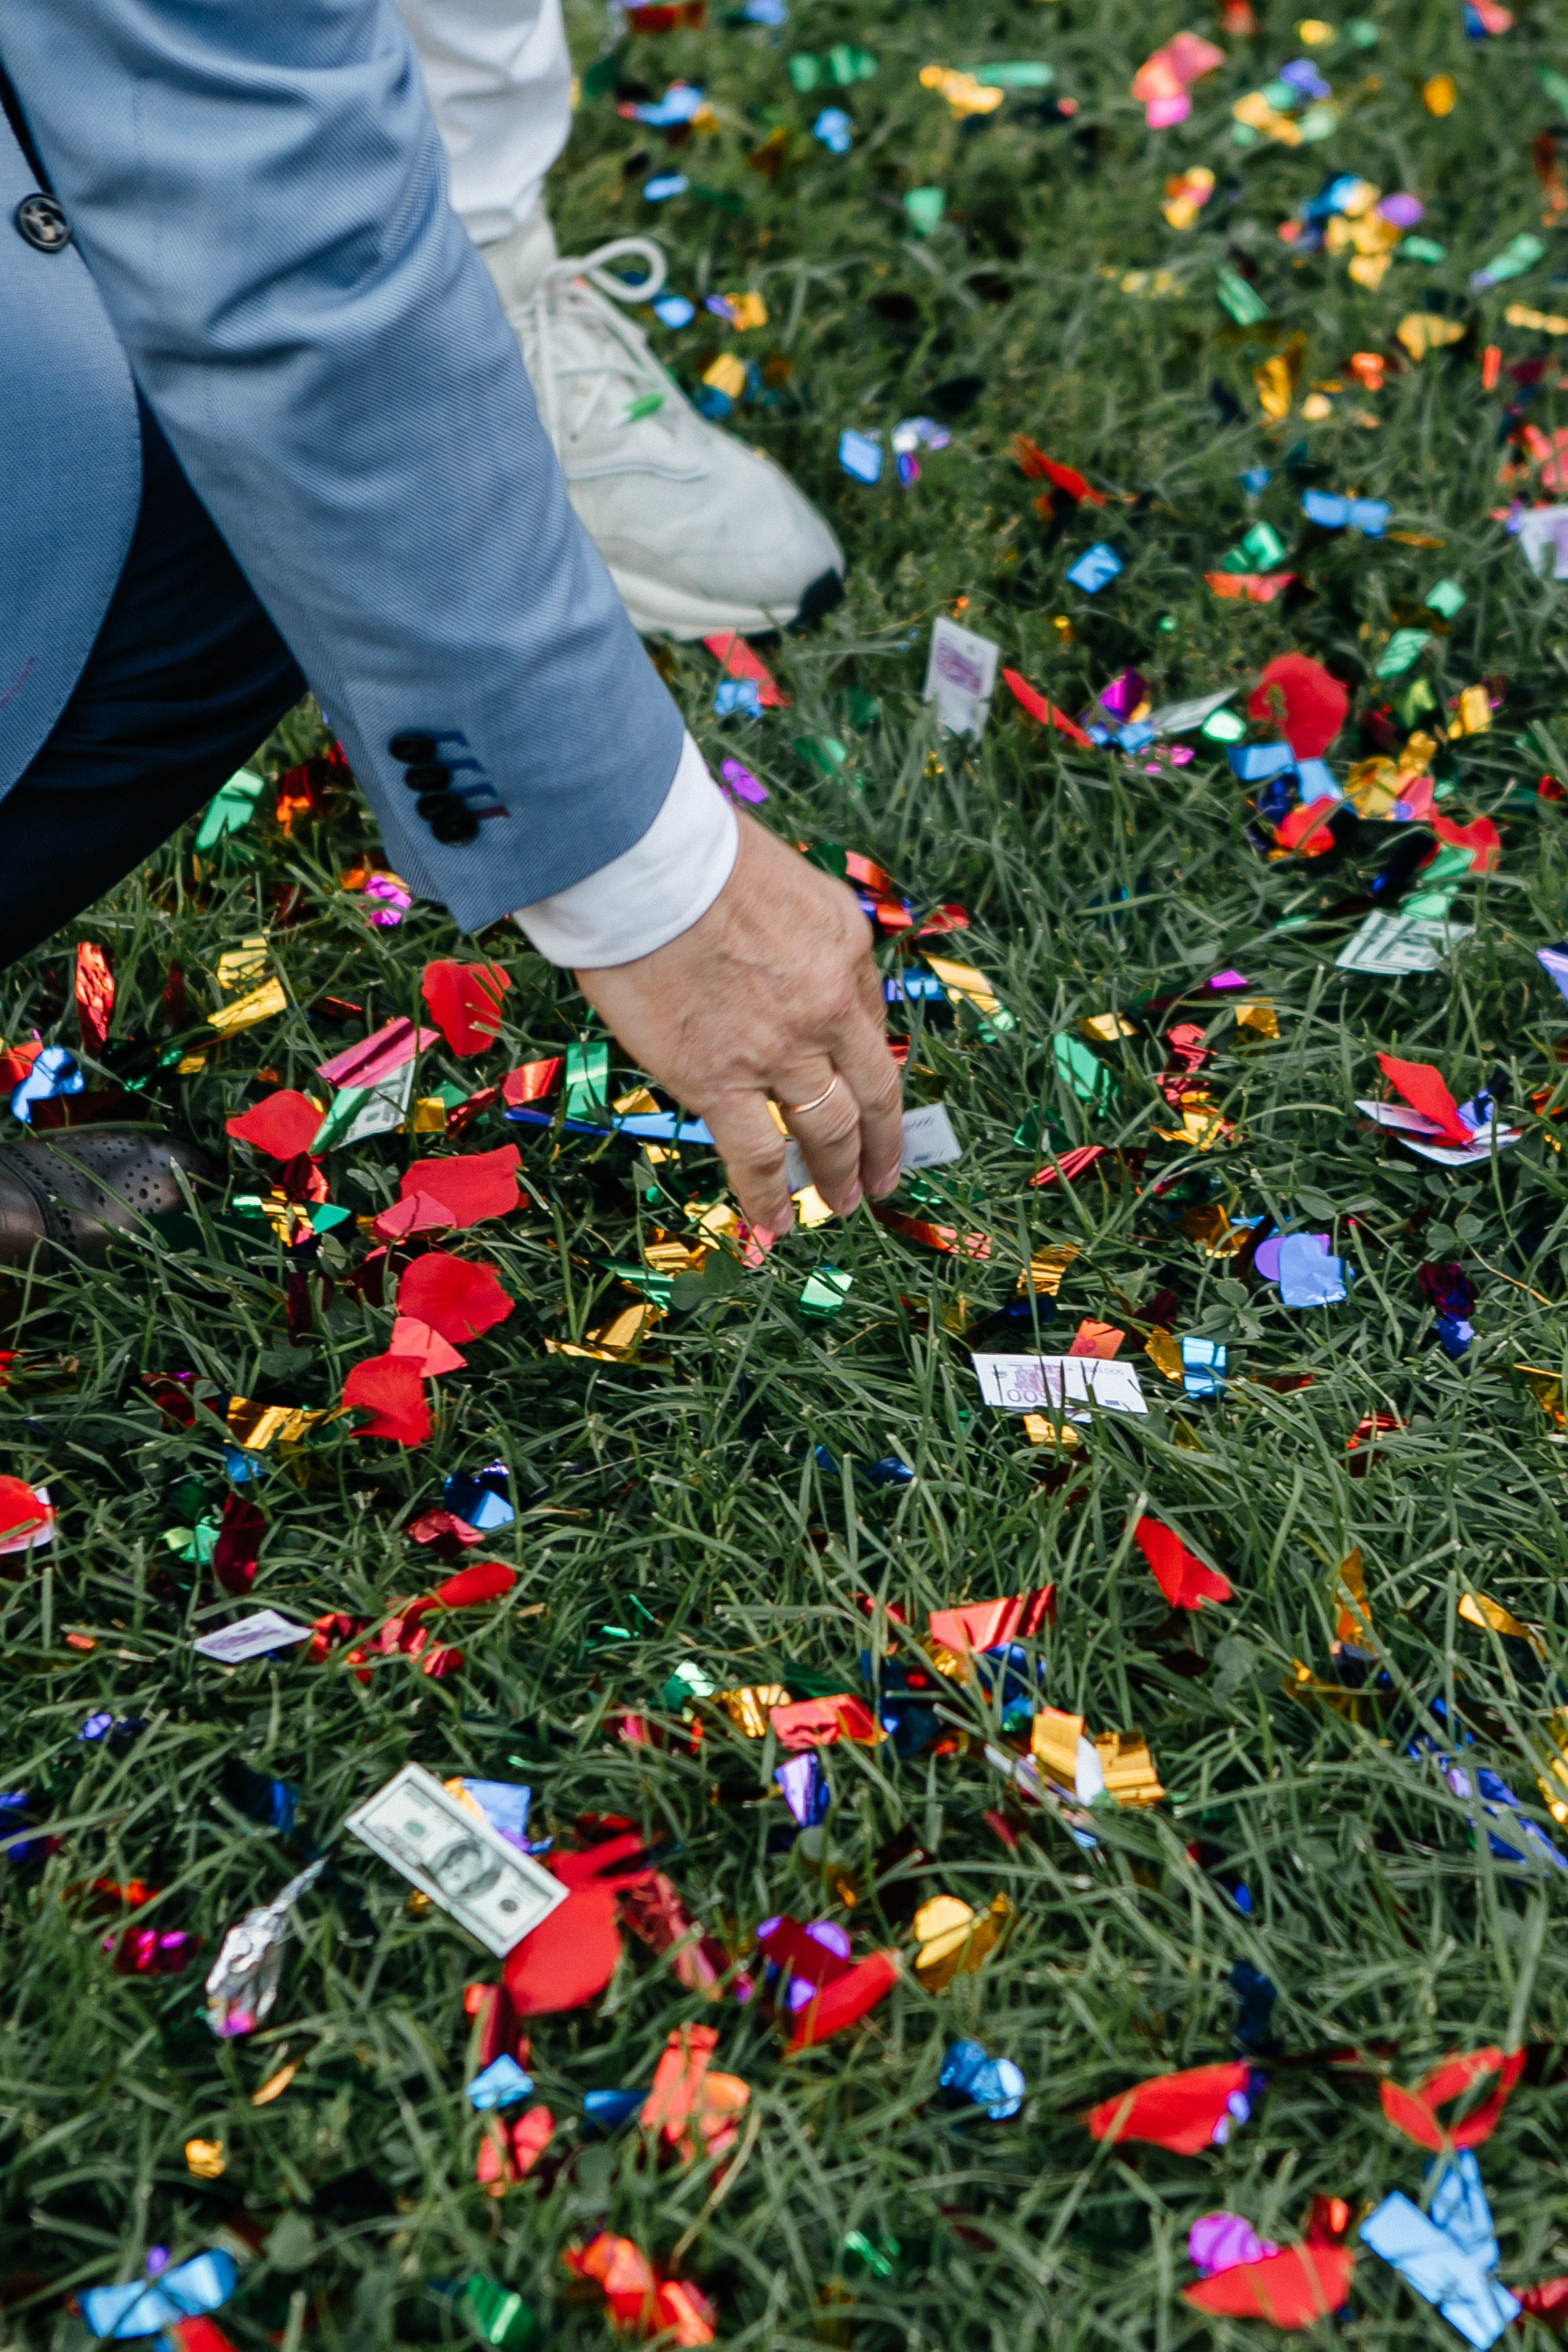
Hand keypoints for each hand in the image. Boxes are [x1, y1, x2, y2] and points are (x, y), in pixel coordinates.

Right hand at [574, 813, 902, 1236]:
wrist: (642, 862)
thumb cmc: (690, 852)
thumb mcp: (779, 876)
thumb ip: (794, 932)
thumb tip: (781, 966)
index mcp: (845, 944)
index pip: (867, 1015)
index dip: (864, 1061)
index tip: (864, 1088)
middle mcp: (828, 1004)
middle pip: (871, 1088)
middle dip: (881, 1139)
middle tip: (883, 1175)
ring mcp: (780, 1049)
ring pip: (830, 1129)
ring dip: (840, 1172)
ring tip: (843, 1202)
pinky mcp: (722, 1082)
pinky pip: (757, 1155)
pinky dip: (769, 1196)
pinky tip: (776, 1225)